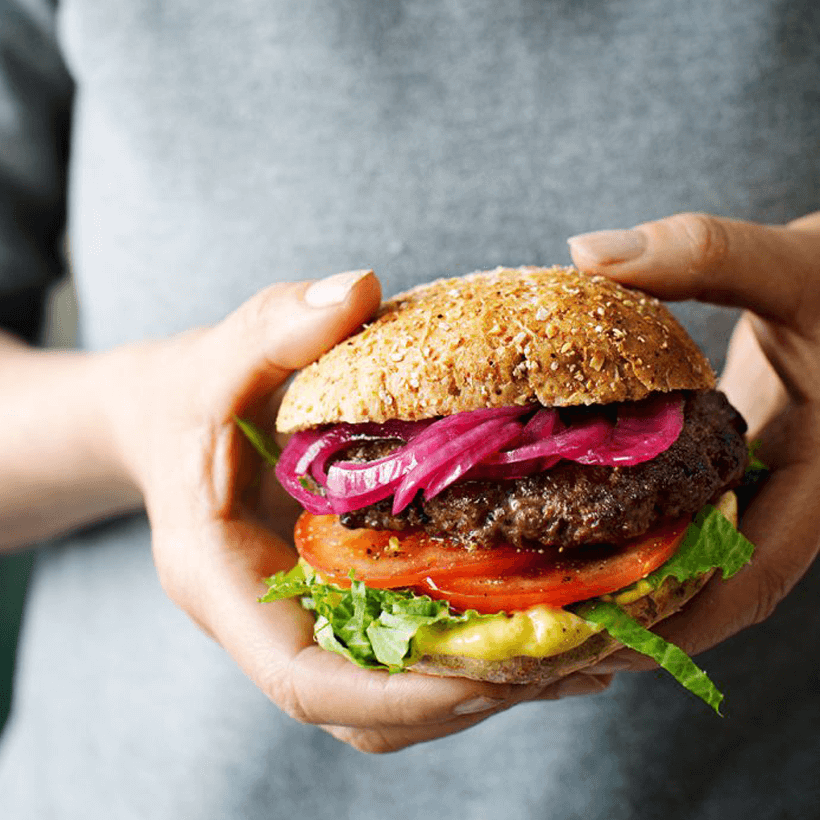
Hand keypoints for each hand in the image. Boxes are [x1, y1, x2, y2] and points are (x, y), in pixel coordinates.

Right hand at [109, 269, 609, 752]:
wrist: (177, 422)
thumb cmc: (193, 396)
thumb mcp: (220, 355)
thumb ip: (274, 327)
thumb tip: (355, 289)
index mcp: (225, 584)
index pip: (305, 680)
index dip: (404, 694)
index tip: (499, 670)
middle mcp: (269, 622)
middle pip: (370, 711)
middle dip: (470, 696)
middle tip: (574, 656)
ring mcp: (307, 621)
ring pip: (398, 700)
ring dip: (487, 684)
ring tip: (582, 649)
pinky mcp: (342, 604)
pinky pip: (409, 655)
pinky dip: (475, 653)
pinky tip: (545, 616)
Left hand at [568, 211, 819, 670]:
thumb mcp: (791, 266)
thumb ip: (701, 255)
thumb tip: (586, 254)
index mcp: (819, 484)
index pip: (749, 580)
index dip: (677, 621)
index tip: (599, 637)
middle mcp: (788, 499)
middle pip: (709, 583)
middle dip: (635, 611)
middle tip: (550, 619)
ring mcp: (761, 485)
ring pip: (695, 552)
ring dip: (630, 573)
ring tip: (549, 581)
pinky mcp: (737, 462)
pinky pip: (687, 510)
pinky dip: (639, 521)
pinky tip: (579, 511)